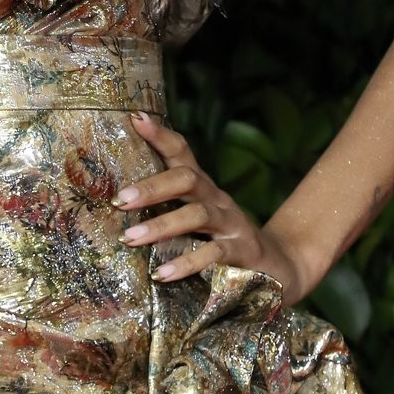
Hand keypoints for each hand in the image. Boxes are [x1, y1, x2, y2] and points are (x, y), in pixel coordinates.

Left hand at [116, 110, 315, 304]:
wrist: (278, 267)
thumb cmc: (222, 240)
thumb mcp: (194, 219)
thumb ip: (165, 207)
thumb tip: (116, 201)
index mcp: (203, 188)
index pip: (182, 153)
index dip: (161, 135)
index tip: (135, 119)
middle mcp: (218, 199)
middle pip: (187, 180)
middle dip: (151, 188)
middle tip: (118, 200)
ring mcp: (232, 224)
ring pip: (197, 216)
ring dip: (161, 226)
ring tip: (130, 239)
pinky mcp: (242, 252)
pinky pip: (213, 253)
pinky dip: (186, 263)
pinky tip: (162, 274)